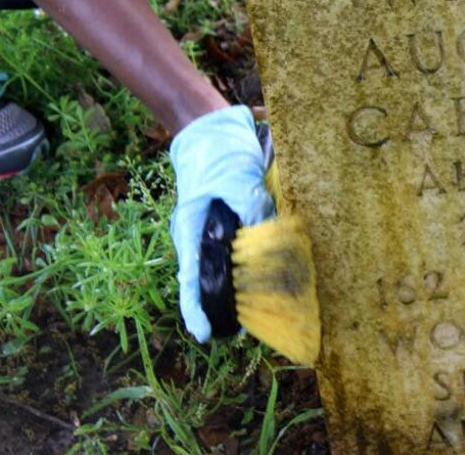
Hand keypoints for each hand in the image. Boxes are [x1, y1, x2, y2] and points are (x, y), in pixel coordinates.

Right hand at [169, 105, 273, 340]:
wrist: (214, 130)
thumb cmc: (217, 155)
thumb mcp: (234, 177)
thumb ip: (251, 204)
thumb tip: (270, 234)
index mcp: (190, 229)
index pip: (188, 277)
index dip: (194, 308)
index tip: (202, 335)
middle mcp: (201, 237)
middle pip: (207, 280)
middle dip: (221, 307)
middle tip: (241, 330)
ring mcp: (216, 232)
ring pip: (228, 268)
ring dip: (244, 289)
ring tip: (264, 313)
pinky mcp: (234, 224)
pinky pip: (244, 252)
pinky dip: (257, 265)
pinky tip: (275, 276)